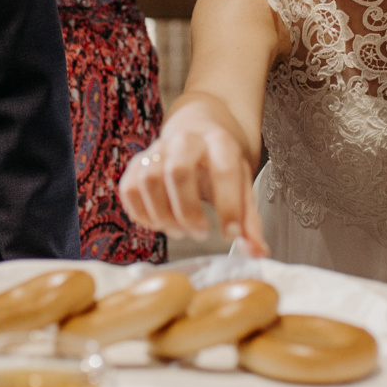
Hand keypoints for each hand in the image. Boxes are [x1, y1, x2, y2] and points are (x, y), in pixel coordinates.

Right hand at [120, 95, 264, 254]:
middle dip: (188, 211)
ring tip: (179, 231)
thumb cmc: (220, 166)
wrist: (196, 132)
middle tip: (201, 234)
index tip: (231, 234)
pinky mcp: (136, 163)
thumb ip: (249, 221)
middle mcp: (185, 140)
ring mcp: (157, 149)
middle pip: (178, 171)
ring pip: (149, 180)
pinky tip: (159, 224)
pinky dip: (142, 213)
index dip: (228, 206)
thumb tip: (258, 253)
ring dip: (163, 215)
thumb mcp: (242, 186)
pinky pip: (129, 189)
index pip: (224, 170)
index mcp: (219, 142)